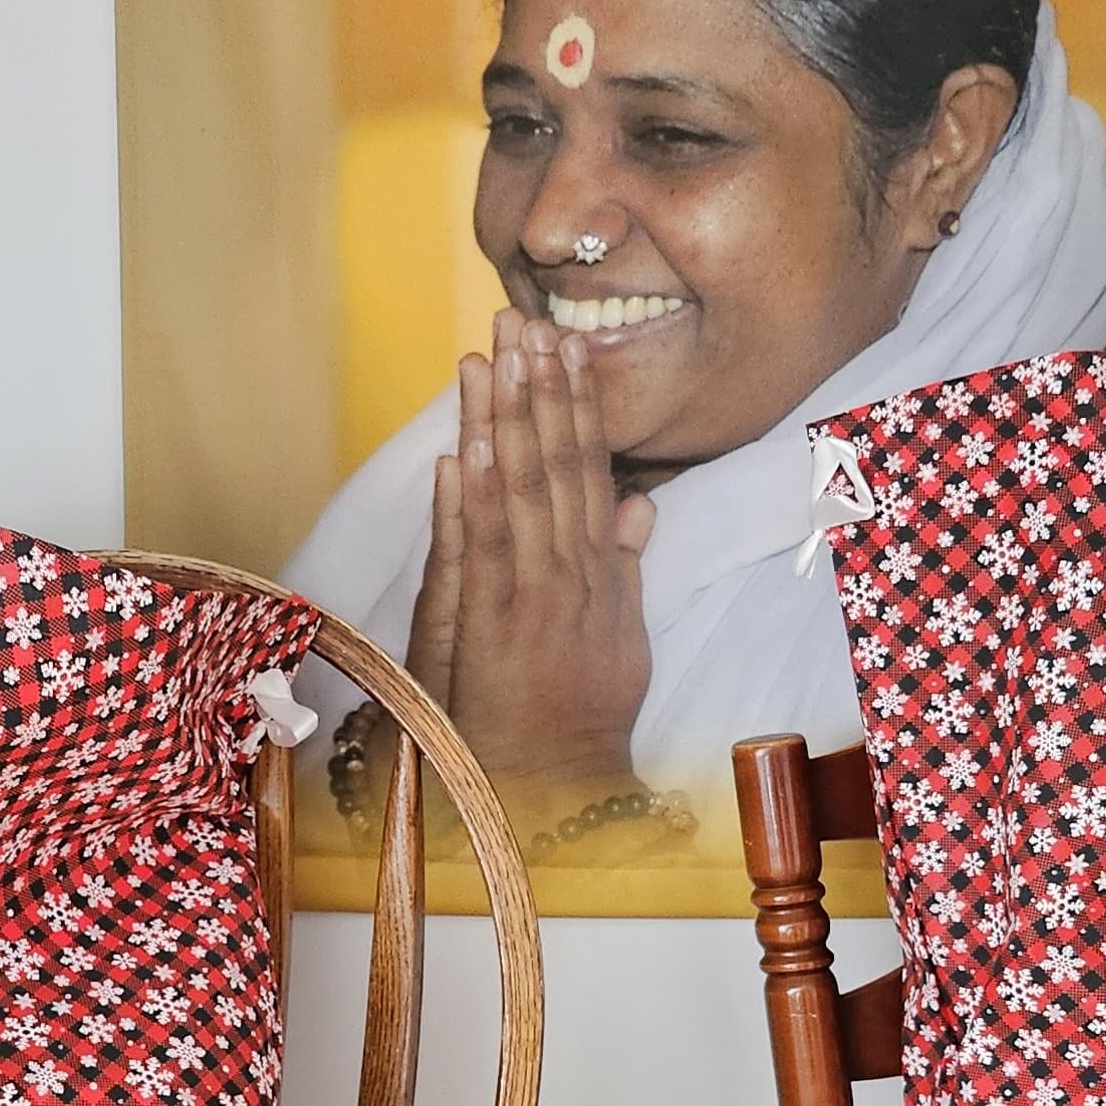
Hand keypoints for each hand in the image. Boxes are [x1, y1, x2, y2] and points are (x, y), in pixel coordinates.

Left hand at [406, 309, 655, 809]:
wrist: (559, 785)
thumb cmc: (584, 718)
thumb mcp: (624, 641)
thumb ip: (626, 568)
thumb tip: (639, 503)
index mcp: (599, 574)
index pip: (589, 471)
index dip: (577, 405)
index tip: (566, 346)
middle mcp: (569, 576)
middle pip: (557, 467)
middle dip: (541, 390)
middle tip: (525, 321)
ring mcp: (529, 598)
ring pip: (520, 494)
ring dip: (505, 421)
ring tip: (493, 356)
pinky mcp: (489, 627)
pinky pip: (482, 550)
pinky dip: (474, 497)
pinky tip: (466, 445)